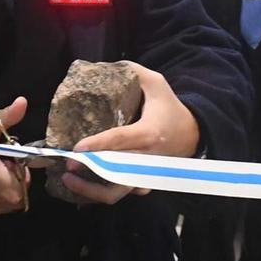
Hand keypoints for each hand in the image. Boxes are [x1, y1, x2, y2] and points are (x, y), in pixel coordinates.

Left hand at [69, 64, 201, 203]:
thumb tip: (102, 66)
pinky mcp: (143, 183)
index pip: (121, 140)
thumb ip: (132, 72)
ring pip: (118, 192)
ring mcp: (146, 175)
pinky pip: (121, 194)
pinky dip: (101, 193)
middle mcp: (147, 159)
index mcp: (149, 133)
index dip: (99, 145)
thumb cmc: (170, 109)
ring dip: (91, 191)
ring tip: (69, 181)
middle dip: (90, 173)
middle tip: (67, 166)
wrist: (193, 135)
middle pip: (117, 173)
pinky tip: (83, 185)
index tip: (77, 148)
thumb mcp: (157, 85)